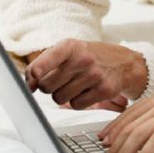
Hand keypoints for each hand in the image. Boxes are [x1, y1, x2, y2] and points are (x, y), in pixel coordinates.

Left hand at [25, 40, 147, 109]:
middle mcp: (83, 59)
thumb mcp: (69, 51)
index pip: (47, 59)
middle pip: (47, 86)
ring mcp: (95, 75)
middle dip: (49, 88)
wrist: (124, 63)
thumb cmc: (90, 57)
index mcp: (71, 46)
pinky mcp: (104, 90)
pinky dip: (78, 102)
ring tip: (76, 85)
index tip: (32, 79)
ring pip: (59, 98)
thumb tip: (29, 85)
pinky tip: (87, 91)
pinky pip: (76, 105)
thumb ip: (45, 64)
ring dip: (64, 96)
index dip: (35, 71)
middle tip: (61, 81)